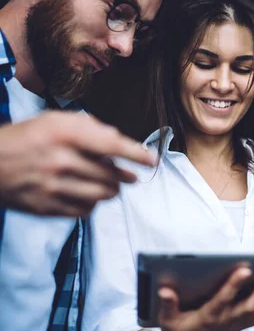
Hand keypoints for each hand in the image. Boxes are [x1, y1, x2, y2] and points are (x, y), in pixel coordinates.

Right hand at [0, 112, 156, 216]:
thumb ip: (88, 125)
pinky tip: (89, 195)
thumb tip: (116, 138)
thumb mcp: (53, 119)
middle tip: (131, 176)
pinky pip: (84, 211)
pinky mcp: (45, 206)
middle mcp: (59, 160)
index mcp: (63, 133)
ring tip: (111, 185)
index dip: (137, 154)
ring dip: (112, 191)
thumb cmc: (25, 138)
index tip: (152, 160)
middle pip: (111, 175)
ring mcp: (52, 186)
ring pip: (102, 195)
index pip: (112, 145)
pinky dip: (93, 204)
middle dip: (127, 176)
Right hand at [158, 266, 253, 330]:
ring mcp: (236, 324)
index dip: (234, 285)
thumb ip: (167, 305)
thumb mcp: (167, 320)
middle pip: (249, 305)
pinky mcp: (242, 325)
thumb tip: (164, 290)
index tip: (245, 269)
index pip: (223, 299)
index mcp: (209, 316)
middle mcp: (226, 320)